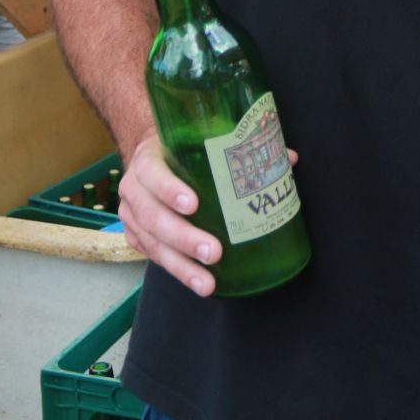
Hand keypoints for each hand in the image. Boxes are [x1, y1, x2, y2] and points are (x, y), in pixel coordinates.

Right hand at [117, 131, 299, 298]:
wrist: (148, 155)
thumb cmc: (178, 148)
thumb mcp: (198, 138)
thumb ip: (240, 145)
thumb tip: (288, 158)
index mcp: (148, 159)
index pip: (152, 173)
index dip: (169, 189)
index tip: (193, 205)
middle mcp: (134, 189)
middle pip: (153, 217)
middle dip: (184, 238)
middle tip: (214, 252)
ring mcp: (132, 216)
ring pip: (153, 244)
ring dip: (181, 265)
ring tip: (207, 281)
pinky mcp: (137, 236)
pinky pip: (154, 257)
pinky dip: (177, 270)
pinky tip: (198, 281)